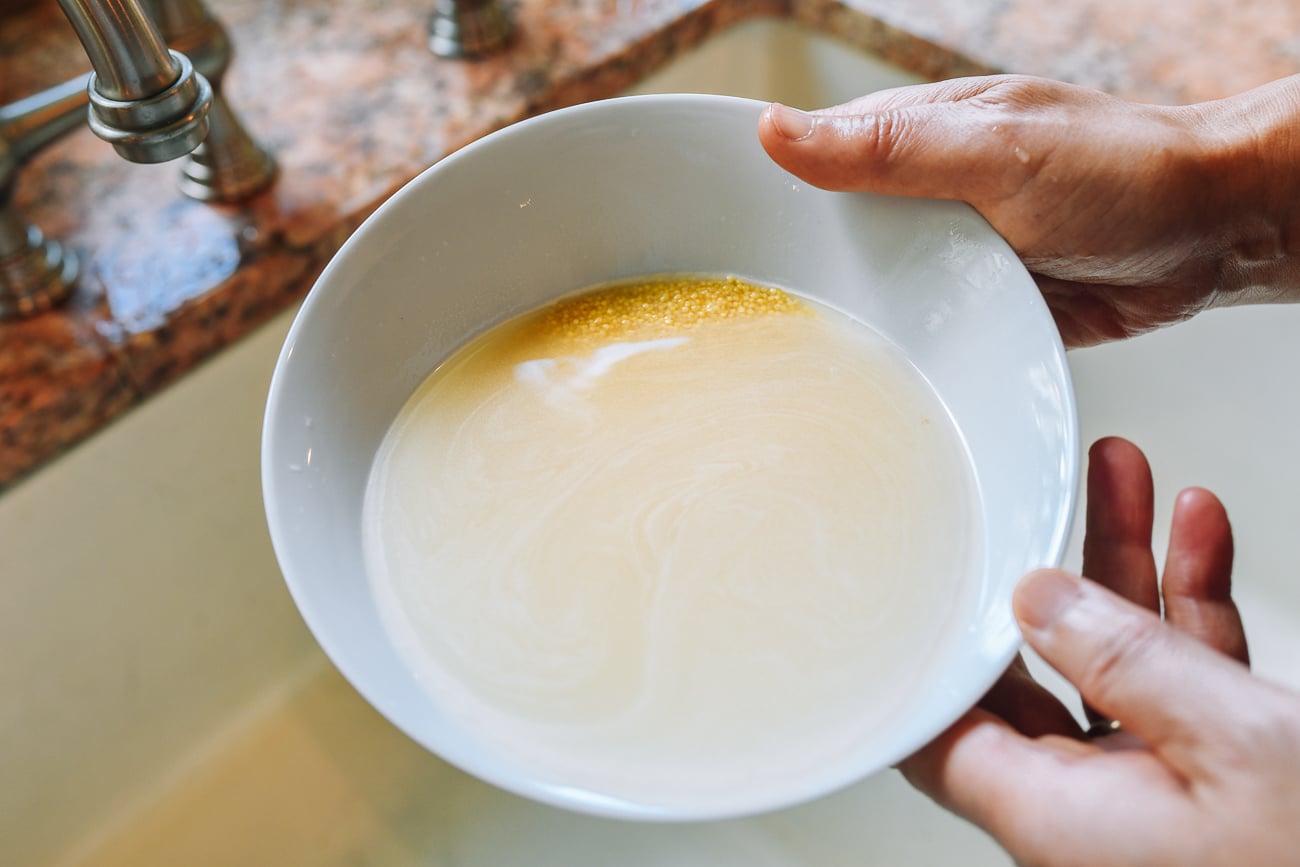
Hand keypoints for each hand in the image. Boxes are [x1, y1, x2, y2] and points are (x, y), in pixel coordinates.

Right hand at [757, 75, 1299, 345]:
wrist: (1211, 238)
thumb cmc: (1124, 171)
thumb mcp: (998, 150)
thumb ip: (892, 146)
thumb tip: (778, 133)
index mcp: (910, 141)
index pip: (804, 158)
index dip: (747, 188)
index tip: (688, 226)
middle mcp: (917, 199)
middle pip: (822, 236)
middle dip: (779, 271)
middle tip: (715, 323)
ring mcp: (942, 259)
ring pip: (864, 291)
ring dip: (834, 319)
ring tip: (765, 367)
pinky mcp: (971, 311)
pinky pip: (913, 333)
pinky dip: (888, 351)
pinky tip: (851, 381)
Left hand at [898, 437, 1299, 866]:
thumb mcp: (1236, 740)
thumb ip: (1125, 660)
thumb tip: (1036, 598)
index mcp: (1056, 817)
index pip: (937, 731)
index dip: (927, 650)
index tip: (928, 572)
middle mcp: (1087, 811)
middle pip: (1028, 673)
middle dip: (1044, 574)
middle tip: (1043, 497)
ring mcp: (1148, 796)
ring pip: (1108, 664)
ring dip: (1125, 567)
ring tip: (1124, 478)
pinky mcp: (1209, 784)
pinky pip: (1177, 683)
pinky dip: (1190, 609)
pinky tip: (1198, 535)